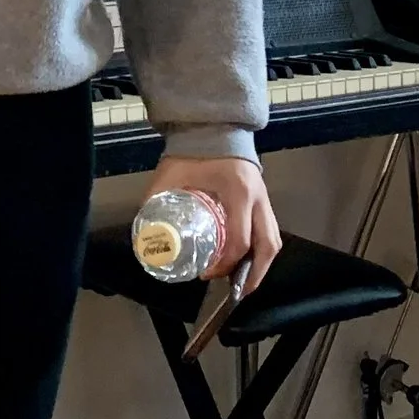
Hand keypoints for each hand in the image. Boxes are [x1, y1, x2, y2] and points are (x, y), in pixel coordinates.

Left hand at [149, 154, 279, 293]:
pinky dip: (261, 249)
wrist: (211, 125)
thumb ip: (156, 200)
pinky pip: (270, 229)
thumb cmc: (193, 150)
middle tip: (235, 292)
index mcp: (238, 192)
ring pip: (273, 238)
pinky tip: (247, 261)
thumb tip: (144, 235)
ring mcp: (265, 196)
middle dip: (254, 274)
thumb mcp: (171, 174)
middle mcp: (258, 196)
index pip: (239, 239)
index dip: (225, 264)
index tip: (205, 273)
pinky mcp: (263, 197)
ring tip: (243, 283)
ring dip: (261, 264)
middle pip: (267, 245)